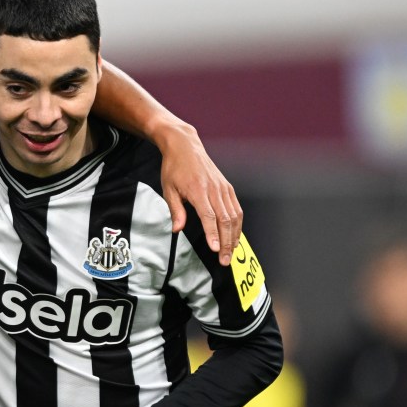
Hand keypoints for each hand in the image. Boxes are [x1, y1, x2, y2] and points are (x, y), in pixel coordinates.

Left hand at [156, 120, 241, 265]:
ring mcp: (223, 188)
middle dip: (226, 242)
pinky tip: (234, 236)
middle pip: (225, 219)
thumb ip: (175, 210)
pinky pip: (236, 208)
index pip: (208, 216)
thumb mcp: (168, 189)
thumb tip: (177, 230)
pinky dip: (238, 224)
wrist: (185, 146)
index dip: (213, 234)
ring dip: (234, 236)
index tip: (214, 250)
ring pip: (234, 216)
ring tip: (230, 253)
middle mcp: (214, 189)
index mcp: (198, 190)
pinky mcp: (228, 187)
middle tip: (224, 260)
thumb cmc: (174, 168)